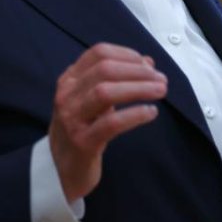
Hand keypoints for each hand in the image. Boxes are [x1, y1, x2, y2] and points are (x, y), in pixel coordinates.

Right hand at [48, 43, 167, 201]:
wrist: (61, 168)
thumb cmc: (82, 128)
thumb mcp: (95, 100)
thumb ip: (118, 79)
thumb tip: (148, 63)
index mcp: (69, 79)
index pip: (98, 53)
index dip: (127, 54)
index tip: (148, 64)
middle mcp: (67, 95)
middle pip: (105, 70)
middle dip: (138, 71)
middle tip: (161, 79)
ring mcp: (72, 118)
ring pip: (105, 92)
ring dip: (138, 88)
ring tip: (160, 91)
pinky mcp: (82, 142)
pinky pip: (111, 123)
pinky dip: (134, 114)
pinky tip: (150, 112)